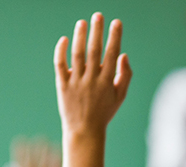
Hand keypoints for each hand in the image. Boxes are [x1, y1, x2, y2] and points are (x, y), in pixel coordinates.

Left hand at [54, 13, 131, 138]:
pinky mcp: (63, 86)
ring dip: (80, 37)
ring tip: (82, 22)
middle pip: (94, 51)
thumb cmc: (104, 112)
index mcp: (107, 81)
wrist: (84, 131)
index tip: (116, 22)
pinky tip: (64, 39)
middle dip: (97, 31)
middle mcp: (92, 80)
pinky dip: (61, 51)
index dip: (115, 37)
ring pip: (77, 55)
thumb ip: (125, 75)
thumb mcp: (120, 96)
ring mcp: (76, 82)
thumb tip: (123, 54)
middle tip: (98, 15)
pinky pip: (60, 65)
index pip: (112, 54)